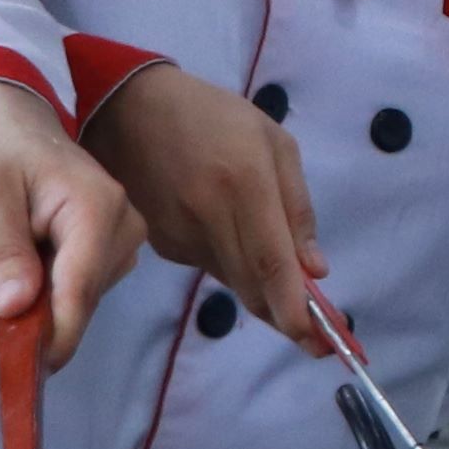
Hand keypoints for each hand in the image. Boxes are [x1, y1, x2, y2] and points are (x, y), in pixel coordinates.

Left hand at [0, 79, 146, 347]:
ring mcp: (121, 246)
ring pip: (70, 308)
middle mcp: (124, 229)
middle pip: (74, 305)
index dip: (51, 336)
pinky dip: (34, 296)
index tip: (21, 370)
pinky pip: (70, 299)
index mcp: (96, 208)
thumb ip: (3, 252)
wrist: (10, 129)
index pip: (79, 290)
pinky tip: (13, 265)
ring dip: (23, 304)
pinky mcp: (109, 259)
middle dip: (20, 311)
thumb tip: (16, 308)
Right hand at [71, 62, 325, 351]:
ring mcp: (179, 233)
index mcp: (243, 182)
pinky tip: (232, 243)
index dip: (293, 306)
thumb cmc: (212, 116)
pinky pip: (207, 267)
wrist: (130, 107)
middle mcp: (208, 215)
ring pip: (230, 281)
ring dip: (259, 292)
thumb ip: (297, 206)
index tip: (318, 340)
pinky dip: (230, 268)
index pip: (270, 261)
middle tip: (317, 340)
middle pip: (251, 285)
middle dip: (285, 317)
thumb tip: (315, 270)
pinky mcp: (161, 244)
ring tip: (283, 290)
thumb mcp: (272, 141)